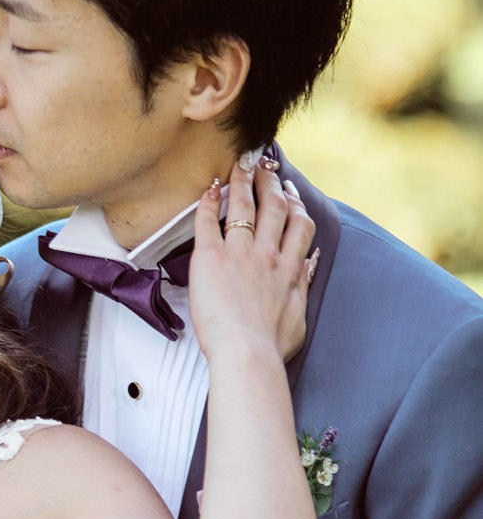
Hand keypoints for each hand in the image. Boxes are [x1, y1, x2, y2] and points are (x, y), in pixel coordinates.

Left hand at [190, 159, 316, 363]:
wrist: (247, 354)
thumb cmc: (270, 346)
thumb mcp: (299, 317)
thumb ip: (303, 287)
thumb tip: (309, 266)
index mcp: (290, 269)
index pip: (298, 225)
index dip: (295, 203)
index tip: (291, 191)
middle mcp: (268, 254)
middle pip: (274, 206)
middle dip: (271, 181)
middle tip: (265, 166)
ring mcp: (240, 253)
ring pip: (245, 205)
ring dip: (243, 180)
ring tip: (241, 164)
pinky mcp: (211, 258)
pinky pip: (209, 221)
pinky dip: (209, 202)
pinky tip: (209, 189)